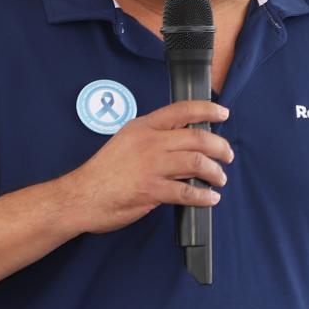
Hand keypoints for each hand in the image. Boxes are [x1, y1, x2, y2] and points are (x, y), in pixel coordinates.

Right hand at [56, 100, 231, 234]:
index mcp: (143, 127)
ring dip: (215, 172)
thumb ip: (153, 137)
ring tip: (219, 179)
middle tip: (227, 155)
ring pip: (197, 163)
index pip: (182, 110)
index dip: (207, 109)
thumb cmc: (103, 172)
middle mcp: (150, 142)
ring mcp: (151, 166)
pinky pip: (187, 192)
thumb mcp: (126, 141)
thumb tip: (183, 141)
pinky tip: (209, 198)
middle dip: (220, 147)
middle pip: (197, 138)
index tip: (223, 112)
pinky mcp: (151, 190)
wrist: (81, 196)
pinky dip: (203, 196)